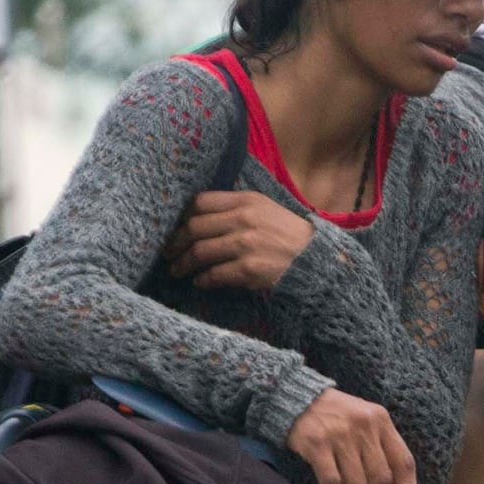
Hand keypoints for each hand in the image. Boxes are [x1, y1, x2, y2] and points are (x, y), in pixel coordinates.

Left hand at [163, 190, 315, 293]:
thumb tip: (198, 216)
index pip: (200, 202)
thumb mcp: (264, 209)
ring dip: (183, 264)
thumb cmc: (288, 235)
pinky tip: (199, 282)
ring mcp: (246, 244)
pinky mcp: (249, 269)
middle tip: (168, 253)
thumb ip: (235, 207)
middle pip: (194, 228)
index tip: (175, 228)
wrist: (316, 259)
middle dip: (175, 243)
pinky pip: (214, 275)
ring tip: (177, 270)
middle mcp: (244, 219)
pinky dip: (202, 280)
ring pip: (200, 252)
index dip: (181, 216)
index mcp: (246, 200)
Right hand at [283, 387, 422, 483]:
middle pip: (380, 480)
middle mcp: (365, 427)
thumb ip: (380, 449)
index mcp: (382, 422)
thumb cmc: (333, 416)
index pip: (404, 462)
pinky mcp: (318, 444)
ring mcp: (341, 435)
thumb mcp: (363, 422)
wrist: (295, 397)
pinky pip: (332, 483)